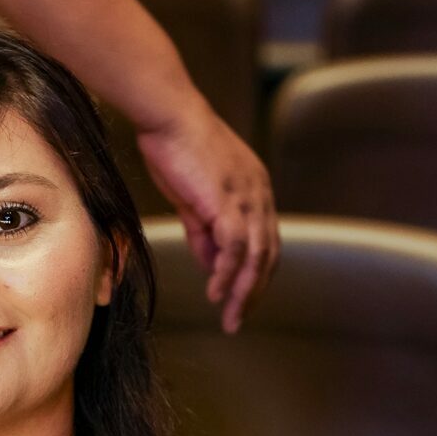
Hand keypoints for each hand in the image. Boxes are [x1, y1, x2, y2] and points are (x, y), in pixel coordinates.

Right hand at [136, 97, 279, 334]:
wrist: (168, 115)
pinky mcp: (228, 200)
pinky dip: (227, 273)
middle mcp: (259, 194)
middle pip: (268, 255)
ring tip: (230, 316)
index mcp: (255, 190)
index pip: (265, 242)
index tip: (240, 299)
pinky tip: (215, 291)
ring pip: (256, 256)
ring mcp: (247, 197)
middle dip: (254, 292)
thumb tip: (212, 265)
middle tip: (238, 319)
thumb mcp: (193, 199)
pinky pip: (235, 247)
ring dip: (243, 291)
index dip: (255, 275)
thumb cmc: (176, 148)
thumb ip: (204, 233)